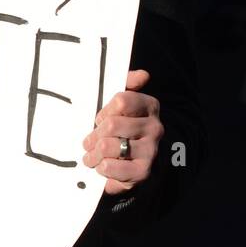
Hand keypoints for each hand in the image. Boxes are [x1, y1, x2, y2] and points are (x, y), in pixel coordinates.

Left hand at [81, 69, 163, 194]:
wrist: (134, 164)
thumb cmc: (122, 129)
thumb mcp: (121, 104)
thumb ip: (127, 83)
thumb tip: (143, 75)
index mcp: (149, 106)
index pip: (121, 101)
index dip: (104, 111)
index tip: (100, 120)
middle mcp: (154, 127)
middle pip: (111, 125)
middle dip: (94, 135)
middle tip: (90, 142)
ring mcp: (150, 150)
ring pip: (107, 146)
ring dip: (93, 153)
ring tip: (93, 155)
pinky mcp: (142, 171)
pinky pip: (110, 167)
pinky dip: (101, 168)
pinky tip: (103, 166)